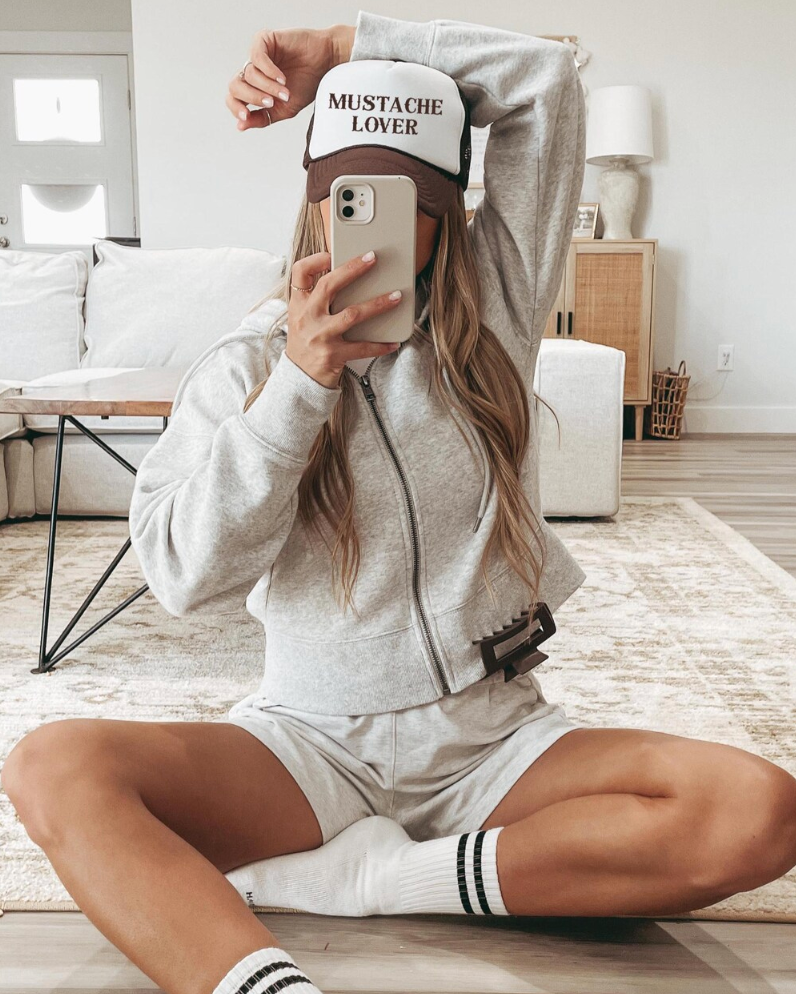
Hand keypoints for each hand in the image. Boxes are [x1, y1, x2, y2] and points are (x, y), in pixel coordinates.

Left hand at [226, 25, 353, 131]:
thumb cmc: (308, 83)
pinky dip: (269, 72)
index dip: (236, 108)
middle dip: (252, 98)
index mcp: (254, 87)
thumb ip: (262, 118)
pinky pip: (257, 58)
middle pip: (235, 86)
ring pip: (249, 75)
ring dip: (268, 87)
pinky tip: (282, 78)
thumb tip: (240, 126)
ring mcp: (257, 54)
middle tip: (270, 103)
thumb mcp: (284, 110)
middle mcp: (253, 70)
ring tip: (285, 92)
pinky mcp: (264, 40)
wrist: (326, 63)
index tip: (246, 116)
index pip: (233, 97)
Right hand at [286, 251, 402, 388]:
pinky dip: (380, 345)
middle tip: (373, 258)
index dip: (315, 259)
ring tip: (396, 297)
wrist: (299, 380)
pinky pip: (362, 347)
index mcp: (299, 305)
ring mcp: (321, 336)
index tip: (331, 252)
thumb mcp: (301, 319)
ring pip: (353, 314)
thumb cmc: (305, 345)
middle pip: (329, 285)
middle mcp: (308, 317)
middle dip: (353, 269)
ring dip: (378, 304)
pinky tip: (393, 342)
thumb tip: (343, 278)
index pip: (299, 273)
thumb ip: (316, 300)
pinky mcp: (334, 355)